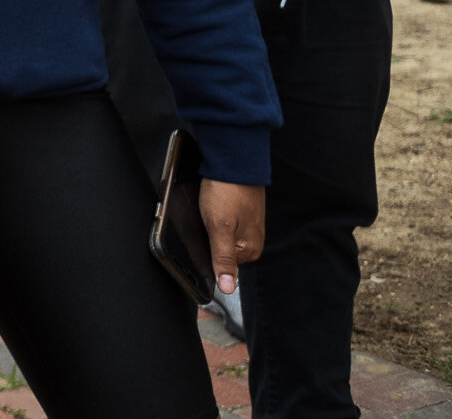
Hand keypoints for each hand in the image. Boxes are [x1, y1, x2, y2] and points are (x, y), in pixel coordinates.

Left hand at [199, 179, 265, 296]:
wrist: (234, 162)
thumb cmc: (226, 192)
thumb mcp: (219, 228)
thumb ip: (223, 259)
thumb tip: (228, 289)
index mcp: (249, 251)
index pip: (220, 265)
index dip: (204, 252)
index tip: (200, 235)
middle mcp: (251, 242)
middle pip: (219, 251)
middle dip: (207, 239)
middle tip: (204, 219)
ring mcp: (247, 229)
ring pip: (219, 237)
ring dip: (209, 227)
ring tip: (209, 210)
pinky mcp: (241, 216)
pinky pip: (223, 224)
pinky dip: (214, 218)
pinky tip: (211, 207)